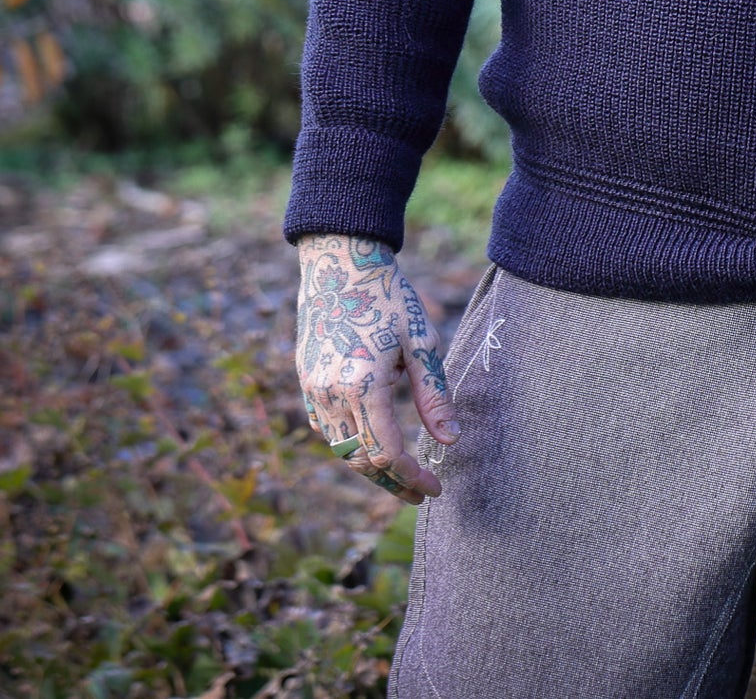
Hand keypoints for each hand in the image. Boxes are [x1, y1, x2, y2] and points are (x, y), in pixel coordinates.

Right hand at [295, 233, 457, 502]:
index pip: (388, 453)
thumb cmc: (389, 299)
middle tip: (421, 492)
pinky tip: (372, 442)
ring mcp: (312, 389)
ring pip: (341, 449)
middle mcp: (331, 394)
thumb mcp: (421, 343)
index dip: (412, 477)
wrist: (341, 264)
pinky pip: (326, 428)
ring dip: (370, 466)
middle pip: (361, 461)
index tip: (435, 487)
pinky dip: (349, 444)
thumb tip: (450, 442)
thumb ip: (434, 395)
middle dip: (392, 482)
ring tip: (400, 473)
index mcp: (362, 385)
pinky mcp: (306, 381)